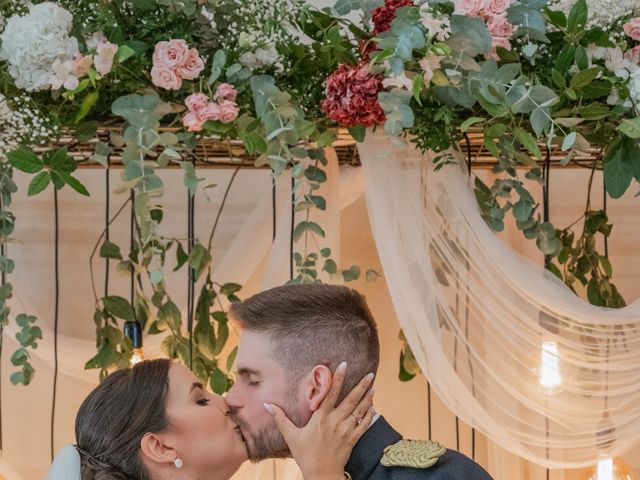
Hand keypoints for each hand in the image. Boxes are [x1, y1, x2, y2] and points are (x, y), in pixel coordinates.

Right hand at [265, 362, 374, 479]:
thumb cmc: (305, 455)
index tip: (344, 365)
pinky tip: (373, 407)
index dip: (338, 378)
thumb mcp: (291, 436)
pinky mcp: (353, 439)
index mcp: (321, 418)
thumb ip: (280, 418)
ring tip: (373, 386)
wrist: (321, 475)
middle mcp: (335, 421)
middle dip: (361, 385)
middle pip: (351, 399)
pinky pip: (364, 425)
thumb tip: (267, 405)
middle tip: (370, 373)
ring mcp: (346, 430)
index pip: (331, 393)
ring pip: (360, 410)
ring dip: (367, 398)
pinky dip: (370, 415)